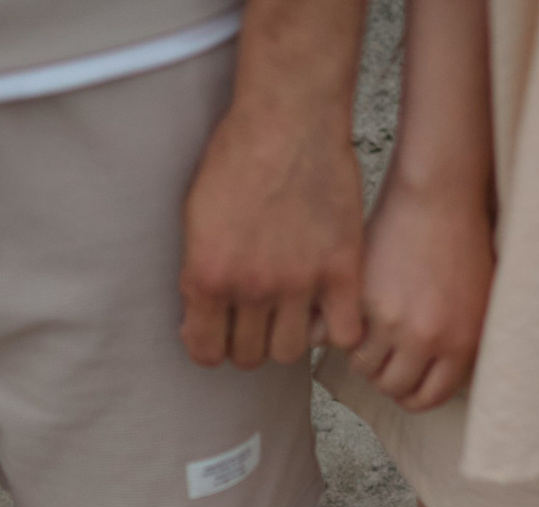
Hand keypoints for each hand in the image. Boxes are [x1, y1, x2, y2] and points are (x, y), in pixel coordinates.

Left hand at [180, 98, 364, 367]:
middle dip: (248, 342)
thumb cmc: (238, 154)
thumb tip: (202, 313)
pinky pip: (343, 332)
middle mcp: (252, 287)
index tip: (219, 336)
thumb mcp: (195, 217)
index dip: (211, 346)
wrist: (288, 118)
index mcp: (208, 276)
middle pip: (250, 356)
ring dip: (287, 338)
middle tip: (255, 321)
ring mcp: (300, 281)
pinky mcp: (342, 269)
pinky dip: (336, 329)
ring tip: (289, 314)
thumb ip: (198, 272)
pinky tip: (328, 309)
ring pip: (291, 352)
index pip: (206, 351)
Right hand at [349, 176, 491, 411]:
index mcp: (461, 344)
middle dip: (384, 374)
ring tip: (364, 331)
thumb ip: (463, 346)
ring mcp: (391, 320)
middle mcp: (427, 338)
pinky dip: (334, 330)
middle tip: (380, 354)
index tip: (402, 384)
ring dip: (360, 352)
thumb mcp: (480, 303)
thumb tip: (437, 382)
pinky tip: (342, 316)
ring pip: (362, 365)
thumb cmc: (461, 243)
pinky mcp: (361, 297)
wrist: (438, 196)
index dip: (411, 395)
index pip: (427, 398)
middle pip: (391, 386)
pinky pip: (338, 336)